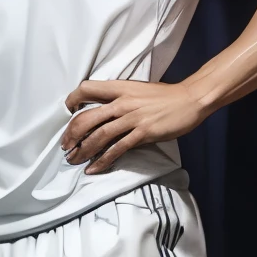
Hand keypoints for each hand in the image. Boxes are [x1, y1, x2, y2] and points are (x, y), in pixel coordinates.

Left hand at [61, 79, 206, 173]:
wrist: (191, 99)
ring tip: (74, 160)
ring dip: (83, 151)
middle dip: (71, 135)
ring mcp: (132, 118)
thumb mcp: (137, 90)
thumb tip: (101, 114)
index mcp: (120, 88)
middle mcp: (122, 102)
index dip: (72, 100)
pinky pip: (117, 149)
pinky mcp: (142, 133)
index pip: (86, 89)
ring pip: (98, 136)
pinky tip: (93, 169)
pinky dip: (102, 161)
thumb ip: (118, 99)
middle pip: (86, 118)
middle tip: (65, 146)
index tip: (67, 114)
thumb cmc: (164, 96)